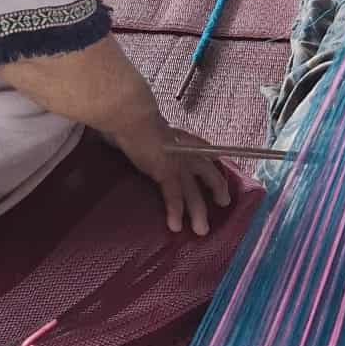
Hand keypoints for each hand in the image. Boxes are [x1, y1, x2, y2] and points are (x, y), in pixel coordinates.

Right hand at [115, 116, 230, 236]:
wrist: (133, 115)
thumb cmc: (131, 115)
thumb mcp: (140, 123)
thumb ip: (139, 131)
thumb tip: (121, 132)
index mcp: (177, 136)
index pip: (200, 146)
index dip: (209, 156)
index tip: (218, 163)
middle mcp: (182, 149)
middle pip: (207, 170)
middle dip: (217, 186)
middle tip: (223, 201)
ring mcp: (176, 162)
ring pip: (194, 190)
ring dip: (198, 211)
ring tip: (201, 230)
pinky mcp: (166, 171)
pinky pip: (175, 196)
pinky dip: (176, 211)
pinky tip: (175, 226)